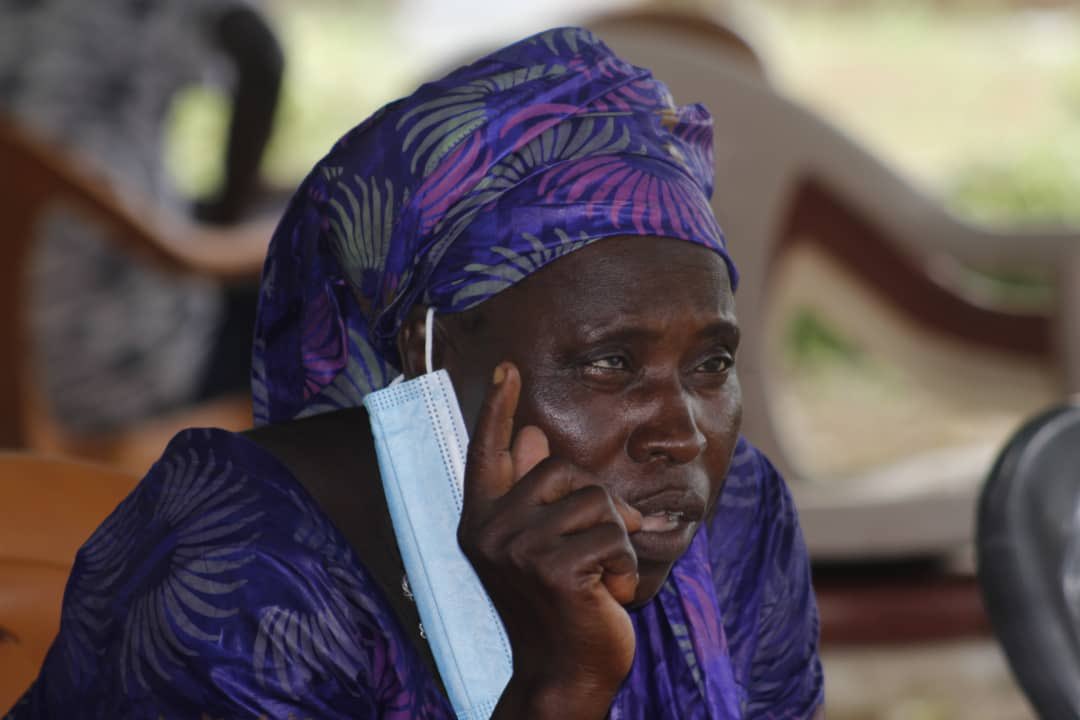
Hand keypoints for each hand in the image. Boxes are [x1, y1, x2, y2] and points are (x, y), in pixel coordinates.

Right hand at [458, 362, 642, 717]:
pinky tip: (608, 594)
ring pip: (597, 500)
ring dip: (616, 540)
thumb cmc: (559, 609)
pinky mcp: (552, 567)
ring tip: (602, 578)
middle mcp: (488, 530)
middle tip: (602, 551)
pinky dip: (626, 564)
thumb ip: (532, 496)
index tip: (506, 368)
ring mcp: (516, 548)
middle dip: (599, 506)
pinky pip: (614, 534)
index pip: (487, 453)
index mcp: (481, 521)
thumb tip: (534, 437)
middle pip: (564, 470)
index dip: (497, 408)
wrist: (563, 675)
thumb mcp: (540, 548)